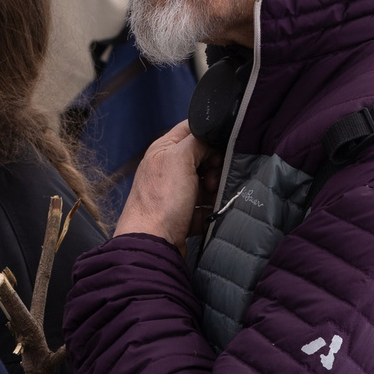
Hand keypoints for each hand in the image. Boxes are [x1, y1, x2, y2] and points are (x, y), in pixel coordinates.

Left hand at [116, 122, 205, 246]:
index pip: (191, 129)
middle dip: (215, 166)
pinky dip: (212, 208)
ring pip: (209, 182)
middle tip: (211, 178)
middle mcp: (169, 168)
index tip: (219, 147)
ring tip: (210, 197)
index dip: (209, 135)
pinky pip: (207, 205)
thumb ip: (197, 141)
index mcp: (164, 149)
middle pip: (204, 157)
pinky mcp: (185, 213)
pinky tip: (210, 212)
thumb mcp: (179, 158)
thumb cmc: (161, 201)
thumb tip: (211, 138)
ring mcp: (177, 192)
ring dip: (215, 189)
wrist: (153, 243)